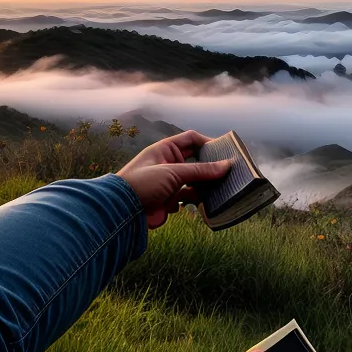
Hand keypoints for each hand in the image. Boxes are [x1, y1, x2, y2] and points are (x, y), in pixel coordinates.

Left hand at [117, 130, 231, 228]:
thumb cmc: (142, 184)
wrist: (122, 212)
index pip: (192, 140)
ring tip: (219, 189)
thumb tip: (225, 165)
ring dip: (205, 186)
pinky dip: (196, 201)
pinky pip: (189, 197)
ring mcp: (169, 182)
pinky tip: (203, 203)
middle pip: (196, 162)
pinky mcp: (169, 199)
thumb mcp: (173, 173)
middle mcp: (168, 164)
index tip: (226, 151)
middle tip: (228, 172)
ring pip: (195, 181)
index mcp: (165, 150)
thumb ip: (200, 170)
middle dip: (210, 168)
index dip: (209, 143)